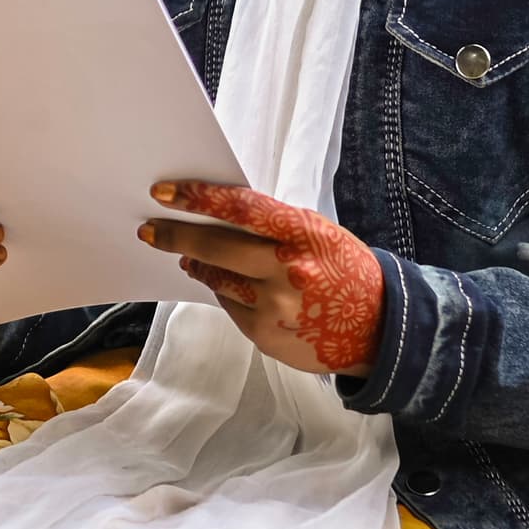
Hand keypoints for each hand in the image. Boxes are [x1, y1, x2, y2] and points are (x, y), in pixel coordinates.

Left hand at [138, 179, 383, 376]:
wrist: (379, 330)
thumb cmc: (345, 272)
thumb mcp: (319, 235)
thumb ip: (275, 225)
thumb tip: (220, 214)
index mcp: (303, 234)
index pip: (241, 209)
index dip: (199, 198)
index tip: (165, 192)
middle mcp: (286, 270)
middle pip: (216, 248)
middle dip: (176, 236)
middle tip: (150, 228)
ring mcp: (274, 306)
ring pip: (217, 278)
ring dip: (197, 264)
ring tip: (188, 257)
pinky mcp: (265, 335)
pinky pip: (229, 306)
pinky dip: (224, 292)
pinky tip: (227, 285)